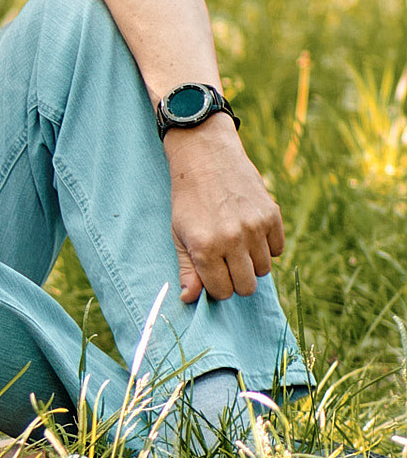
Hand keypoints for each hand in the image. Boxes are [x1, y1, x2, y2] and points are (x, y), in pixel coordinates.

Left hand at [166, 118, 282, 301]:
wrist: (206, 158)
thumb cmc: (188, 200)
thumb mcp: (179, 234)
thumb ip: (187, 269)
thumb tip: (189, 299)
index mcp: (205, 247)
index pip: (222, 292)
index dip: (217, 287)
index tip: (212, 274)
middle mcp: (232, 240)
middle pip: (247, 286)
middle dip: (236, 280)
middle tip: (225, 262)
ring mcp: (255, 227)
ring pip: (264, 270)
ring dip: (252, 263)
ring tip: (236, 244)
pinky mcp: (273, 216)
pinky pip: (278, 250)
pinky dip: (267, 247)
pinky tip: (251, 232)